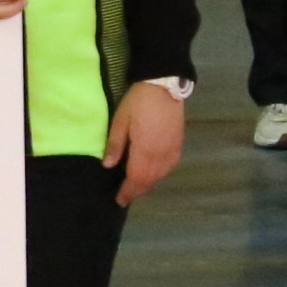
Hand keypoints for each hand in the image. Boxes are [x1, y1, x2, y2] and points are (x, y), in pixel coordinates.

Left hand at [104, 80, 187, 204]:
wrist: (164, 86)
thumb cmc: (138, 102)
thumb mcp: (120, 120)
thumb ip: (115, 145)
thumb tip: (108, 165)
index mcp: (144, 150)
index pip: (135, 179)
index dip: (127, 192)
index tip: (119, 200)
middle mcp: (161, 155)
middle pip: (149, 180)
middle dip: (137, 191)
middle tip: (126, 197)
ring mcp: (172, 150)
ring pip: (160, 175)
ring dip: (148, 184)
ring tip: (137, 188)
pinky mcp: (178, 144)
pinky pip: (169, 167)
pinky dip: (160, 174)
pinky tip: (154, 174)